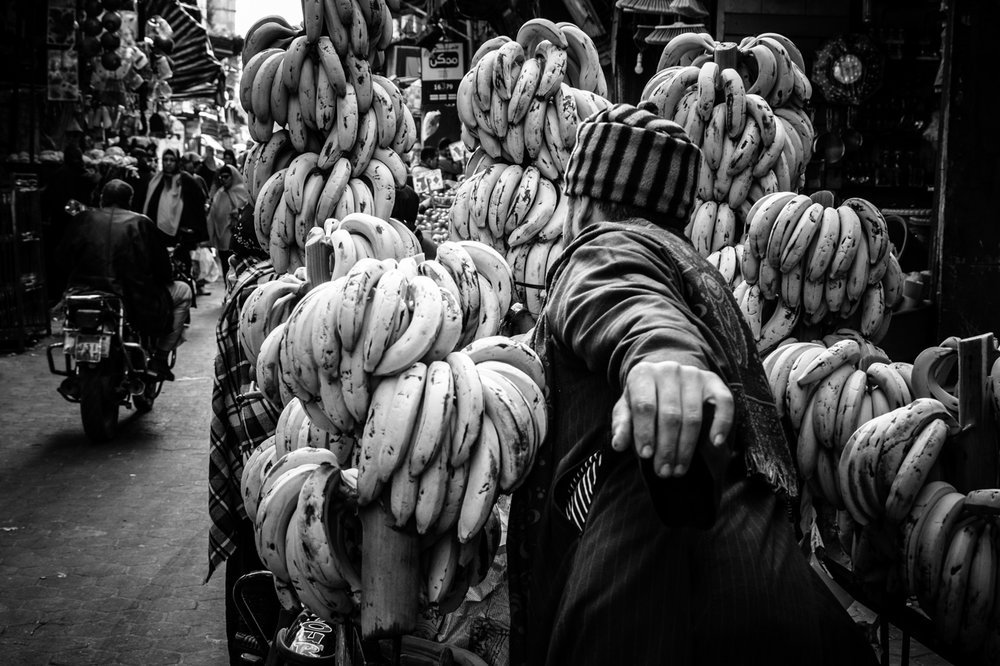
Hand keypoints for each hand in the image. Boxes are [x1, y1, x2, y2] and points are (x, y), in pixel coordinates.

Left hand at [611, 361, 734, 478]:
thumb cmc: (643, 397)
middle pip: (670, 415)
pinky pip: (724, 403)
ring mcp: (693, 374)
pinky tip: (715, 443)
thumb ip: (622, 424)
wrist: (665, 376)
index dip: (645, 432)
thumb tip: (618, 445)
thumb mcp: (626, 407)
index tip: (646, 456)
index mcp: (643, 373)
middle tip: (664, 471)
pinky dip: (722, 423)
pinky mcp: (713, 381)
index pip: (644, 406)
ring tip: (679, 469)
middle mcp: (669, 370)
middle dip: (667, 448)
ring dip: (686, 447)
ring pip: (693, 416)